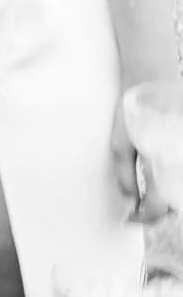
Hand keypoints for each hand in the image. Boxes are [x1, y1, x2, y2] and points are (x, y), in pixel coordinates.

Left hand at [113, 93, 170, 223]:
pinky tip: (164, 175)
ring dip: (170, 198)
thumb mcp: (120, 143)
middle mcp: (179, 164)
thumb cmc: (135, 109)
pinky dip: (176, 182)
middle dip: (159, 211)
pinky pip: (182, 175)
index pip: (157, 209)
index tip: (132, 216)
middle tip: (142, 207)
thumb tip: (131, 200)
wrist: (153, 79)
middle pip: (176, 206)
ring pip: (182, 194)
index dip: (143, 218)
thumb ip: (125, 175)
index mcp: (161, 165)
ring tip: (153, 192)